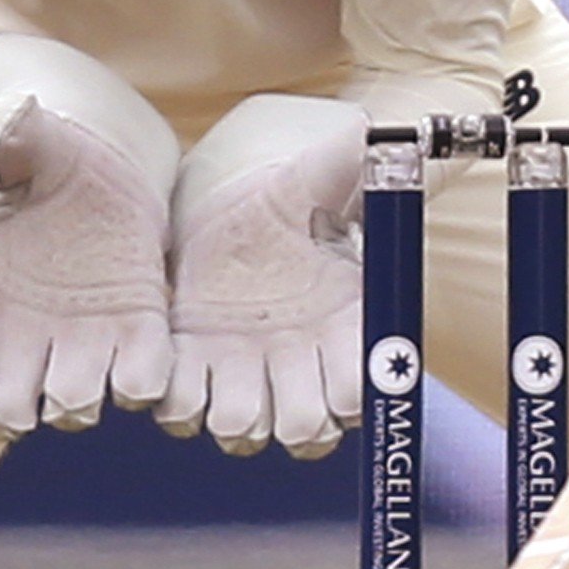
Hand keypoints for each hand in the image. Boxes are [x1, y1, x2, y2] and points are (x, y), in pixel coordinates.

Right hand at [0, 92, 173, 437]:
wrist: (108, 169)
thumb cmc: (47, 158)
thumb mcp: (23, 137)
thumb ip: (3, 134)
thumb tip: (2, 128)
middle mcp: (22, 338)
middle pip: (4, 413)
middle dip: (13, 410)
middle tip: (30, 390)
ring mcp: (80, 345)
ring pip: (71, 409)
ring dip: (77, 399)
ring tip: (87, 367)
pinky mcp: (135, 339)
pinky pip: (138, 383)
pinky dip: (139, 382)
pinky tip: (137, 355)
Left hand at [160, 98, 366, 457]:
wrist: (221, 204)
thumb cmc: (285, 195)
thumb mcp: (321, 172)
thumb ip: (357, 160)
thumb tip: (389, 137)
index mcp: (343, 328)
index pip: (362, 390)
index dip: (352, 393)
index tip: (336, 367)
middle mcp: (298, 366)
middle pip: (307, 431)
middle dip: (296, 419)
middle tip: (276, 381)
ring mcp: (244, 374)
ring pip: (245, 432)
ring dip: (236, 416)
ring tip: (224, 377)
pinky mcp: (192, 370)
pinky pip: (184, 412)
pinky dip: (181, 402)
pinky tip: (180, 367)